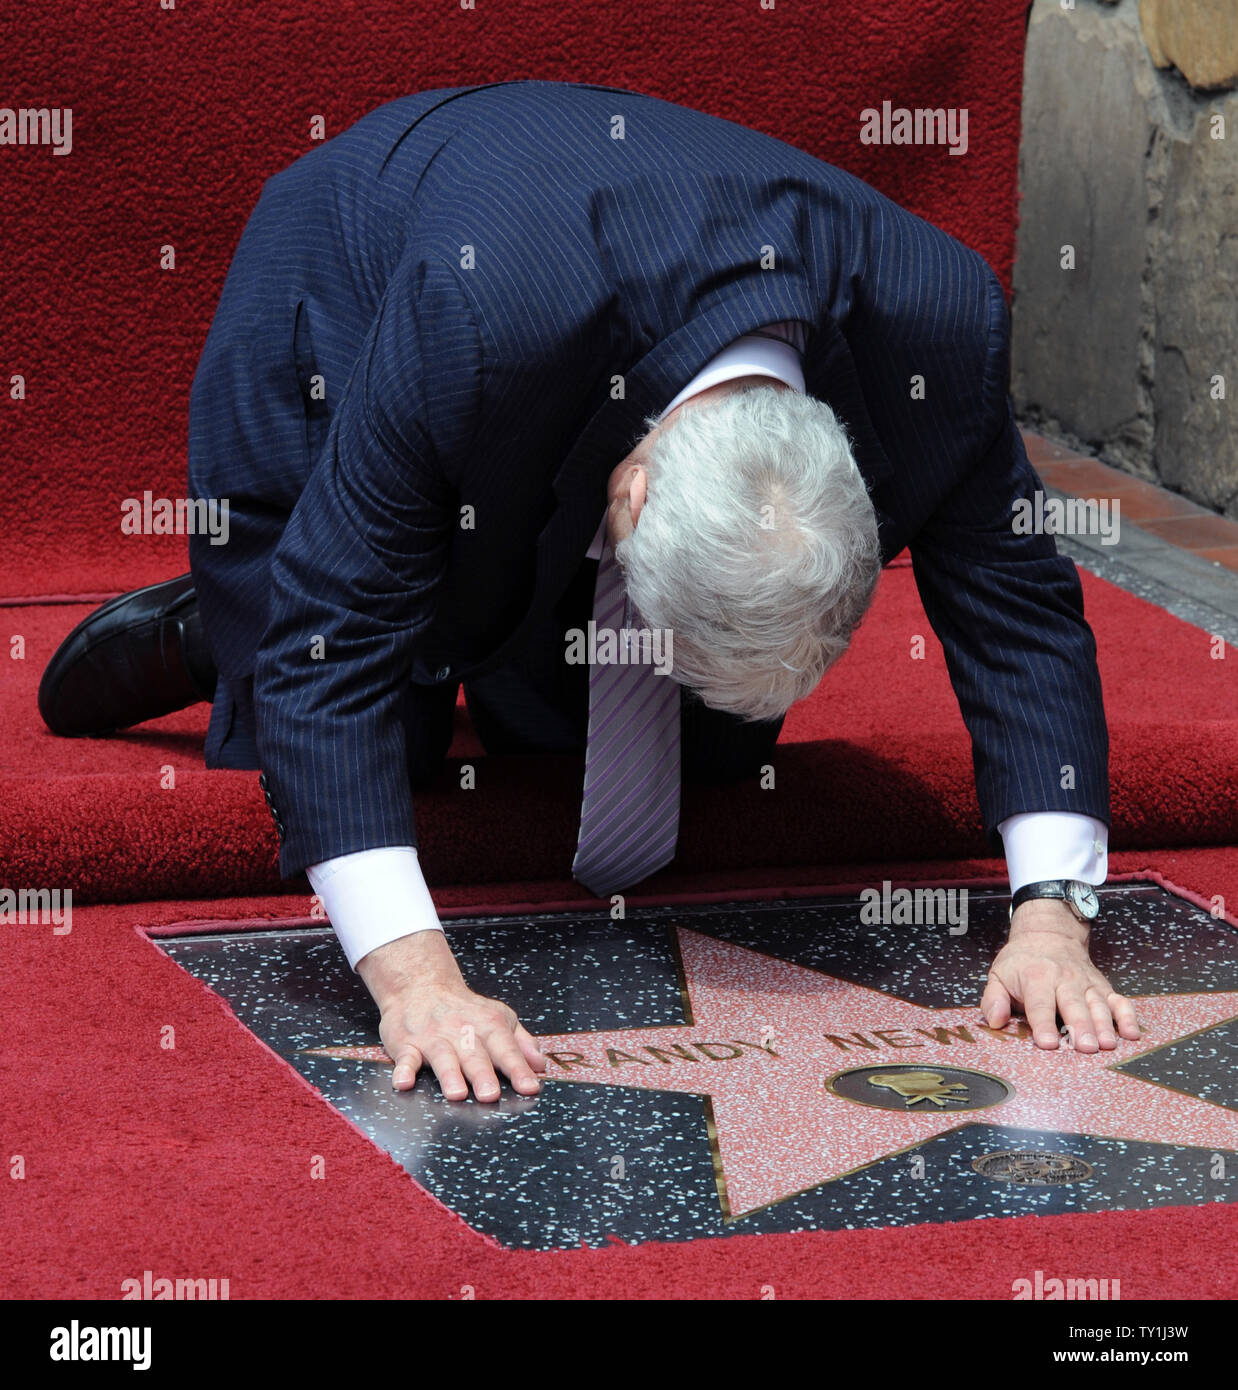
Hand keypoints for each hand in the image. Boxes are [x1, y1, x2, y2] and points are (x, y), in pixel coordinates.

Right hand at [356, 930, 546, 1100]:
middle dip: (483, 1074)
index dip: (519, 1068)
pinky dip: (403, 1069)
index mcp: (488, 1025)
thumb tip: (541, 1064)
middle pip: (474, 1054)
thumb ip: (520, 1042)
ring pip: (443, 1057)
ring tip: (457, 1094)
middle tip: (491, 1095)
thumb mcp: (498, 1017)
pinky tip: (404, 1082)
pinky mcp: (406, 1043)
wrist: (420, 985)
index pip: (506, 1048)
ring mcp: (433, 1037)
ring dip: (449, 1075)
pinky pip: (405, 1057)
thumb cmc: (464, 1010)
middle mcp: (461, 1031)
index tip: (530, 1087)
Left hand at [981, 899, 1140, 1051]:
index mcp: (1036, 977)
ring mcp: (1086, 984)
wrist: (1048, 935)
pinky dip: (1128, 1016)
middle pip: (1074, 1005)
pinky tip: (1132, 1033)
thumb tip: (994, 1020)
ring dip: (1105, 1025)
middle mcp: (1064, 980)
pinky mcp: (1103, 987)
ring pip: (1099, 1005)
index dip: (1043, 1024)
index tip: (1047, 1043)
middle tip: (1085, 1047)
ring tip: (1107, 1045)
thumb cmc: (1022, 962)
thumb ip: (993, 999)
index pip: (1040, 1004)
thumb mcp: (998, 975)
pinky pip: (1119, 1001)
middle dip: (1080, 1027)